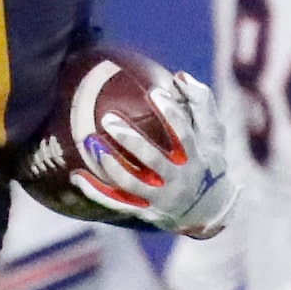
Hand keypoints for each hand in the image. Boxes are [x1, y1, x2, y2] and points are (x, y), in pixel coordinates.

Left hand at [80, 71, 238, 238]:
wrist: (206, 213)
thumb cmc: (208, 164)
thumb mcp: (213, 137)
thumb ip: (201, 104)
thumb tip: (180, 76)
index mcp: (195, 158)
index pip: (184, 135)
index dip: (171, 115)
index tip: (156, 92)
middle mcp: (177, 180)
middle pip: (152, 160)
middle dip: (130, 140)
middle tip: (108, 118)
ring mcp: (158, 198)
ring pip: (130, 183)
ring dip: (109, 164)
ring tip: (89, 142)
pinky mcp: (143, 211)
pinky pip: (116, 202)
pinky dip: (95, 191)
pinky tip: (77, 176)